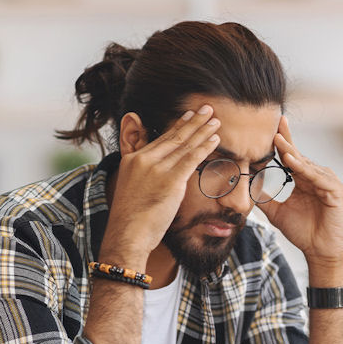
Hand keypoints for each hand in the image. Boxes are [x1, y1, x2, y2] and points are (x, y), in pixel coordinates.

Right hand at [102, 105, 220, 263]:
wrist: (127, 235)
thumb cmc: (131, 219)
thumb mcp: (129, 188)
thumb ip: (139, 173)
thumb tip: (149, 173)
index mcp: (133, 160)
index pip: (160, 139)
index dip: (178, 126)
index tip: (189, 115)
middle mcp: (144, 160)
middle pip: (174, 137)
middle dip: (193, 122)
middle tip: (207, 108)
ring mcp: (157, 169)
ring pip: (184, 145)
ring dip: (202, 131)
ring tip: (215, 120)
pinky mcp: (170, 181)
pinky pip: (191, 159)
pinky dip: (204, 147)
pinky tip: (215, 140)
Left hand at [256, 116, 342, 281]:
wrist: (322, 252)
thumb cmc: (304, 233)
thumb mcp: (277, 212)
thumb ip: (264, 198)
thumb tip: (246, 185)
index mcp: (304, 179)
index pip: (290, 157)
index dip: (280, 142)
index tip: (267, 128)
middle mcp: (317, 177)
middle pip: (298, 155)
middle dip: (285, 141)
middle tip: (273, 123)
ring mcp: (328, 182)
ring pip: (307, 164)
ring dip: (292, 153)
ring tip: (277, 141)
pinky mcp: (336, 191)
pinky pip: (318, 177)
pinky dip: (305, 169)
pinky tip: (292, 162)